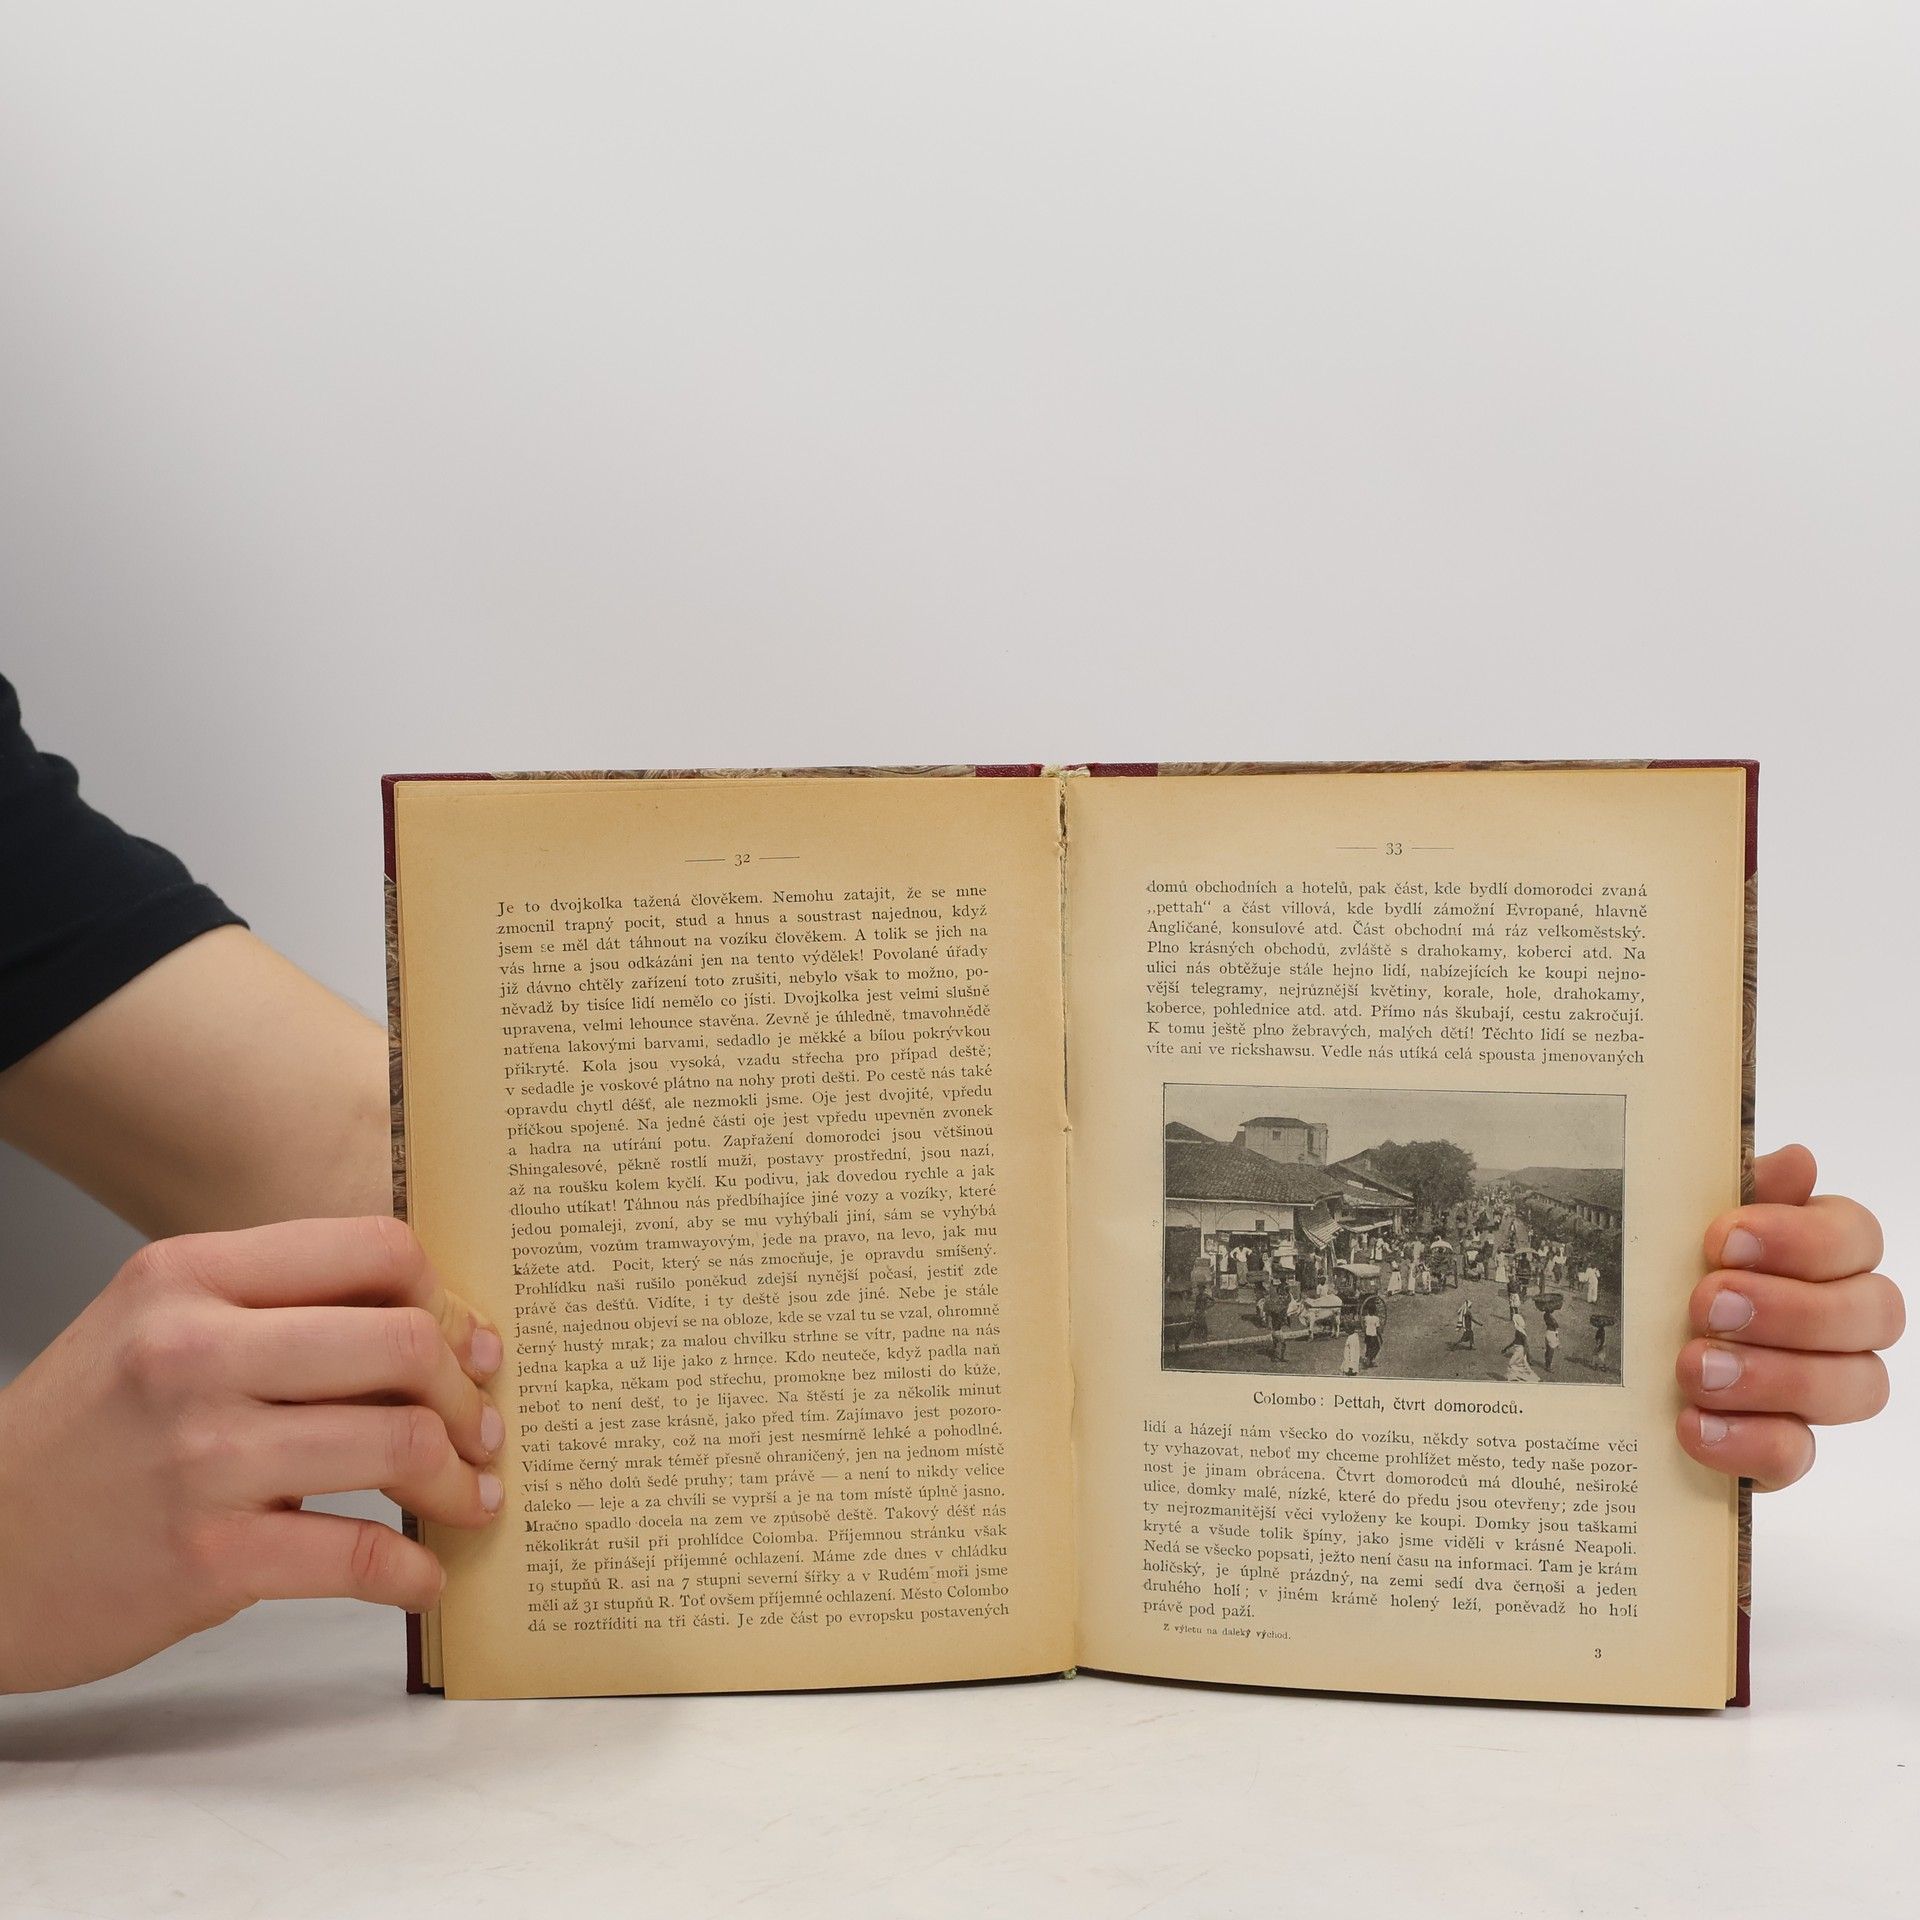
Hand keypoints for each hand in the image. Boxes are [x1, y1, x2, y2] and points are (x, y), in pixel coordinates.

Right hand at [0, 1217, 503, 1691]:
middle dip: (466, 1393)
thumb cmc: (85, 1437)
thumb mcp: (158, 1330)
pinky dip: (411, 1572)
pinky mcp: (205, 1557)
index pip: (377, 1249)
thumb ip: (279, 1314)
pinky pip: (358, 1555)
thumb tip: (437, 1333)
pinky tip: (421, 1577)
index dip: (443, 1302)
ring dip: (459, 1480)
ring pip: (398, 1442)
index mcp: (190, 1277)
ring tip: (469, 1498)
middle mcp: (193, 1353)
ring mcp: (199, 1457)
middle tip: (482, 1429)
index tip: (464, 1345)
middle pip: (404, 1342)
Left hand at [1678, 1145, 1901, 1488]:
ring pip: (1856, 1386)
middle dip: (1790, 1308)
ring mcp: (1820, 1387)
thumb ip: (1735, 1189)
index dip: (1801, 1238)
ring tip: (1693, 1367)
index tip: (1721, 1238)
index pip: (1856, 1237)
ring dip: (1773, 1376)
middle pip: (1874, 1313)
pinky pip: (1798, 1455)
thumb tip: (1797, 1161)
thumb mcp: (1681, 1218)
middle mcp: (1841, 1318)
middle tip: (1706, 1303)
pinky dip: (1747, 1441)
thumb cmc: (1663, 1264)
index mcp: (1823, 1249)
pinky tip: (1693, 1423)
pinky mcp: (1783, 1446)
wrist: (1608, 1352)